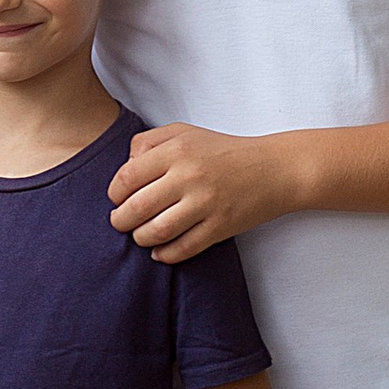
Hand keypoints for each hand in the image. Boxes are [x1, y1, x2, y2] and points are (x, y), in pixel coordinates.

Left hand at [107, 122, 286, 262]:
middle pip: (137, 207)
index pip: (127, 176)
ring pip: (156, 231)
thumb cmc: (224, 151)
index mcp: (178, 149)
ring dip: (140, 238)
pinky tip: (160, 251)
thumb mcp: (185, 133)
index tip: (117, 199)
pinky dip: (165, 255)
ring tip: (140, 236)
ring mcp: (206, 203)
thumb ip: (149, 141)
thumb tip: (125, 168)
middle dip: (121, 221)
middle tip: (120, 222)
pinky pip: (183, 249)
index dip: (114, 193)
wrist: (274, 169)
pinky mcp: (220, 227)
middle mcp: (190, 175)